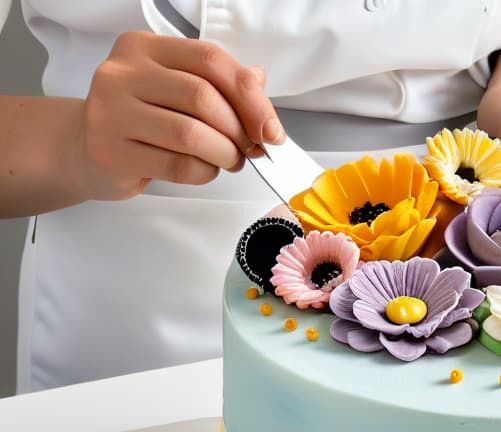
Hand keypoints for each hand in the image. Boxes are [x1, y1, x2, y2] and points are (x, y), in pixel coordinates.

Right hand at [73, 31, 280, 199]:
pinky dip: (204, 172)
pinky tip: (204, 170)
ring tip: (230, 160)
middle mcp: (122, 72)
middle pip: (201, 97)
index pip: (210, 60)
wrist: (86, 149)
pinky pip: (176, 166)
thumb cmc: (143, 119)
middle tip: (249, 148)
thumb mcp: (178, 90)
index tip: (271, 128)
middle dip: (239, 129)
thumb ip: (219, 83)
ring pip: (190, 134)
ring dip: (224, 153)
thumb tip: (260, 85)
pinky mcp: (109, 150)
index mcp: (145, 47)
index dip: (250, 96)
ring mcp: (110, 111)